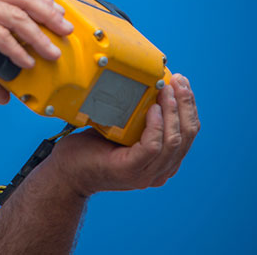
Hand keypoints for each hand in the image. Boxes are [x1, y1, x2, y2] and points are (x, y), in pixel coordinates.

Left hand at [47, 73, 199, 196]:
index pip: (188, 133)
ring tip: (166, 90)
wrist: (67, 171)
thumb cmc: (92, 147)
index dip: (189, 107)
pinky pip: (153, 146)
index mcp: (163, 161)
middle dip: (185, 105)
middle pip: (186, 136)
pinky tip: (152, 109)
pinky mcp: (131, 170)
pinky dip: (156, 126)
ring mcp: (146, 174)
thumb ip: (141, 118)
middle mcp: (160, 171)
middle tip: (177, 81)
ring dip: (173, 112)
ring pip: (173, 141)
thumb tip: (152, 86)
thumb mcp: (123, 129)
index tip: (182, 84)